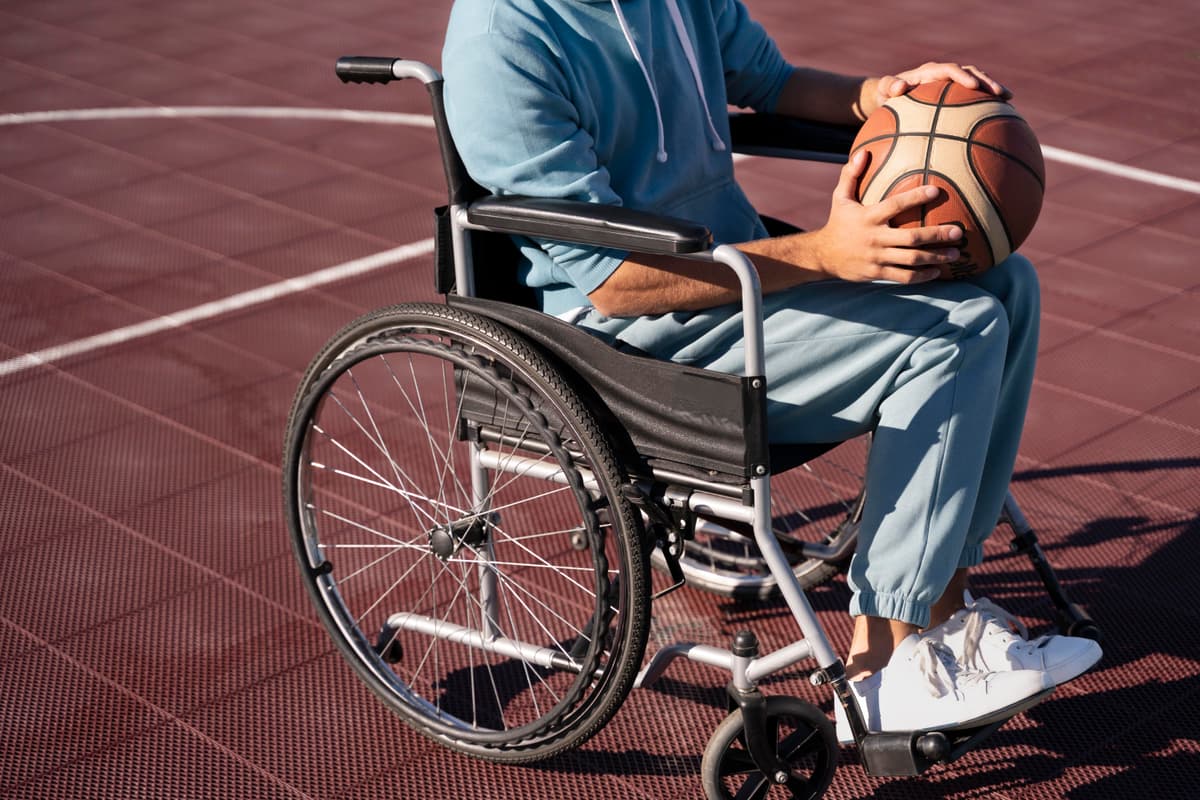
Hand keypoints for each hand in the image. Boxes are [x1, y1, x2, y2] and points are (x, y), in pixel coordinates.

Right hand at [811, 150, 963, 283]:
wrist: (822, 256)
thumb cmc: (838, 223)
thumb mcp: (840, 198)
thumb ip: (851, 174)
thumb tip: (863, 152)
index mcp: (868, 217)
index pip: (895, 205)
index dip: (915, 197)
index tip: (936, 191)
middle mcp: (874, 238)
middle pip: (911, 237)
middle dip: (936, 235)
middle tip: (958, 232)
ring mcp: (876, 258)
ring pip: (911, 259)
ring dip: (935, 257)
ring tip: (955, 254)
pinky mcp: (876, 273)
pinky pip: (903, 277)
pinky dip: (922, 276)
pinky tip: (937, 272)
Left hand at [862, 62, 1010, 118]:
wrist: (891, 96)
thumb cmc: (887, 95)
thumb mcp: (885, 89)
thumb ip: (889, 86)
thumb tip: (898, 87)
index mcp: (930, 72)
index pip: (950, 70)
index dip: (963, 76)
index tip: (973, 85)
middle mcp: (945, 75)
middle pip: (972, 73)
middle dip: (988, 83)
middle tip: (1002, 94)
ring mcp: (952, 85)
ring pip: (978, 83)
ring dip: (993, 91)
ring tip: (1009, 103)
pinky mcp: (956, 96)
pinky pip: (974, 98)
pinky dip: (986, 105)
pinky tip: (1000, 118)